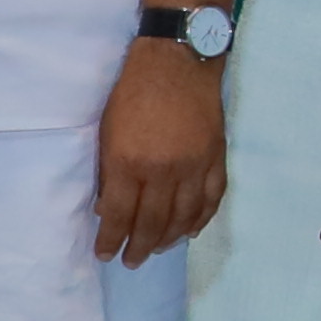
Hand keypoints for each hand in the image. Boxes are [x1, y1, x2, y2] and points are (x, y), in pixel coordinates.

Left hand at [94, 36, 226, 266]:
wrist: (177, 59)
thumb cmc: (132, 91)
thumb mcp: (107, 130)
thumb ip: (108, 171)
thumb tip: (108, 208)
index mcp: (129, 162)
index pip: (119, 215)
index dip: (111, 239)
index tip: (105, 254)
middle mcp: (163, 170)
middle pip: (151, 223)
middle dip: (138, 247)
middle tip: (131, 261)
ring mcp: (193, 166)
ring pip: (183, 217)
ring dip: (168, 239)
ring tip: (158, 249)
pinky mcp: (214, 158)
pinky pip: (210, 199)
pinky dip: (201, 219)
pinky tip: (190, 230)